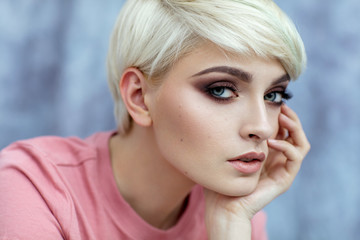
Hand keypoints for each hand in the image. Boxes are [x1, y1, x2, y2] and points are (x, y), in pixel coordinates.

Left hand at [204, 104, 309, 238]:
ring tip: (282, 117)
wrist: (223, 205)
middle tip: (282, 106)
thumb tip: (229, 115)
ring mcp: (282, 169)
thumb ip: (234, 137)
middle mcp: (277, 159)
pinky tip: (272, 141)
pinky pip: (295, 158)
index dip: (282, 115)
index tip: (274, 102)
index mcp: (267, 152)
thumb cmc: (223, 178)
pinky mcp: (284, 179)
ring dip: (295, 128)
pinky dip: (287, 146)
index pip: (283, 130)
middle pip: (295, 134)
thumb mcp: (229, 151)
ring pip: (301, 144)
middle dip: (291, 118)